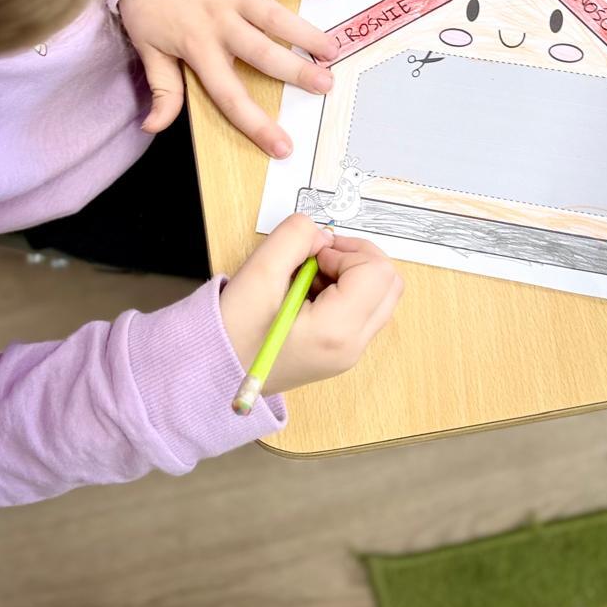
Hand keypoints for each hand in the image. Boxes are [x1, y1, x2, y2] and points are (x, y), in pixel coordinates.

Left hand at [117, 0, 339, 158]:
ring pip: (276, 15)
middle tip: (326, 85)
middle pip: (263, 53)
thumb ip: (162, 89)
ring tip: (332, 50)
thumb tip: (153, 127)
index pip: (229, 95)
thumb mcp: (148, 49)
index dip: (256, 124)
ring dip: (307, 32)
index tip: (283, 146)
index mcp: (198, 47)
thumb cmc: (149, 2)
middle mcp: (219, 19)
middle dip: (296, 72)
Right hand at [220, 215, 403, 394]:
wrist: (217, 373)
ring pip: (380, 295)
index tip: (312, 256)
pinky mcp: (342, 351)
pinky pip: (364, 309)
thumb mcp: (260, 271)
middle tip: (318, 258)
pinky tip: (309, 293)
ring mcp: (350, 352)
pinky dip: (346, 290)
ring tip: (309, 278)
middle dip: (358, 258)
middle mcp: (352, 346)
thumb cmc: (233, 331)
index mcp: (336, 331)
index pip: (377, 272)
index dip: (347, 250)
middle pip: (390, 283)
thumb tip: (322, 234)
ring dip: (352, 274)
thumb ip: (295, 237)